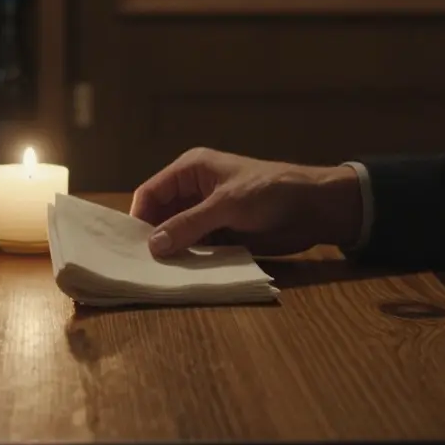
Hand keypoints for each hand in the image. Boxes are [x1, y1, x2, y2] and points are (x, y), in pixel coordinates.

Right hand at [129, 148, 362, 258]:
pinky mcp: (222, 233)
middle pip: (161, 214)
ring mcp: (207, 213)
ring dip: (172, 250)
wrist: (315, 207)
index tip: (129, 246)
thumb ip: (189, 225)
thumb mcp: (226, 205)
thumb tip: (153, 246)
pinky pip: (197, 247)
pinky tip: (181, 274)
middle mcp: (194, 190)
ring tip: (158, 272)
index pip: (150, 192)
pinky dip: (189, 258)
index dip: (138, 217)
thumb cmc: (269, 192)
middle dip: (153, 236)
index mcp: (190, 170)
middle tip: (141, 264)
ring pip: (177, 233)